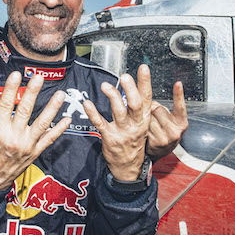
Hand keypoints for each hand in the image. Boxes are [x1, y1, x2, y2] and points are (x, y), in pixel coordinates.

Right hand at [0, 71, 70, 189]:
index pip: (5, 105)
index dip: (11, 89)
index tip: (16, 75)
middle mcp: (14, 137)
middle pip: (25, 111)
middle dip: (32, 93)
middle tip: (38, 78)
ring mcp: (27, 145)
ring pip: (42, 123)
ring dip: (52, 108)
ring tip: (60, 94)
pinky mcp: (35, 152)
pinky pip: (49, 139)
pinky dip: (59, 129)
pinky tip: (67, 119)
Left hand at [84, 64, 151, 180]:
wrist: (128, 166)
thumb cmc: (133, 140)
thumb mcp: (142, 124)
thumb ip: (138, 106)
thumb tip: (132, 84)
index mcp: (144, 118)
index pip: (147, 97)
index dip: (145, 82)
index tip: (143, 68)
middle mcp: (135, 124)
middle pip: (135, 104)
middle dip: (130, 89)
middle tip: (124, 76)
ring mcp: (123, 132)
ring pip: (119, 112)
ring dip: (112, 96)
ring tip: (105, 86)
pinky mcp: (110, 138)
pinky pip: (100, 123)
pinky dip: (93, 112)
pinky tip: (87, 103)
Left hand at [146, 82, 187, 159]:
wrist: (162, 150)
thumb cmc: (164, 130)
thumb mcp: (170, 120)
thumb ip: (163, 109)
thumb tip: (148, 96)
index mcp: (181, 123)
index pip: (180, 106)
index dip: (179, 94)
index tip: (178, 84)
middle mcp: (175, 131)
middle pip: (157, 109)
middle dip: (152, 109)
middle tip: (153, 115)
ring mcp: (165, 138)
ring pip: (149, 117)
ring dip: (145, 118)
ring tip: (149, 124)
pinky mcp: (155, 143)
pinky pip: (143, 126)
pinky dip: (141, 126)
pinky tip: (144, 130)